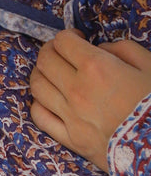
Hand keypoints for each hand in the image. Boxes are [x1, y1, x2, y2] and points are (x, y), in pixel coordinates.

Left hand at [29, 28, 150, 171]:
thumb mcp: (150, 66)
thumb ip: (122, 50)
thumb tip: (99, 50)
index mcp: (97, 67)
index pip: (63, 41)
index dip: (68, 35)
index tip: (77, 38)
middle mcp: (77, 89)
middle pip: (45, 60)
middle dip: (51, 50)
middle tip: (63, 53)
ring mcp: (71, 116)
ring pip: (37, 86)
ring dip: (42, 73)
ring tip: (54, 74)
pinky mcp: (71, 140)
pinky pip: (40, 117)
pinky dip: (40, 103)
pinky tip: (50, 100)